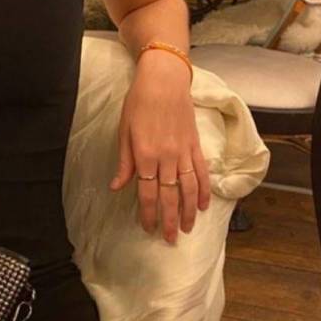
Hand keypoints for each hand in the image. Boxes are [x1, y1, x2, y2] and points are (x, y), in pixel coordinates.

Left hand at [110, 51, 209, 242]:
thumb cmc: (139, 102)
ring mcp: (184, 152)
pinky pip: (202, 172)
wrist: (164, 79)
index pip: (148, 193)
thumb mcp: (124, 131)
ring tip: (187, 229)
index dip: (149, 213)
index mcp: (146, 155)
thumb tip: (116, 187)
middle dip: (169, 220)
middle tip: (169, 240)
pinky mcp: (195, 145)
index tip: (148, 228)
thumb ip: (124, 162)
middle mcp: (167, 157)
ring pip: (189, 188)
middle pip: (170, 196)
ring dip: (188, 211)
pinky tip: (203, 205)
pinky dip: (204, 190)